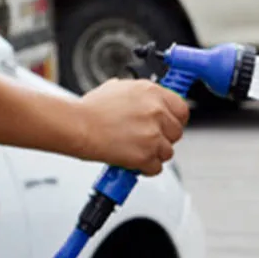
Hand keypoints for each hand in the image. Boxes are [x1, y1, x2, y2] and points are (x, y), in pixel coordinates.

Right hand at [73, 79, 190, 175]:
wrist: (76, 125)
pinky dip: (144, 168)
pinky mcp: (146, 154)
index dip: (175, 120)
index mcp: (152, 93)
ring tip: (133, 149)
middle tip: (145, 139)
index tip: (169, 125)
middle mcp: (156, 111)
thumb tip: (150, 100)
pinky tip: (131, 160)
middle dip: (163, 138)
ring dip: (153, 154)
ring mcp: (153, 134)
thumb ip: (141, 95)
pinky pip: (156, 168)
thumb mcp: (119, 89)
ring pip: (168, 152)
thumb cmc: (91, 110)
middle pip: (177, 133)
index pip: (182, 109)